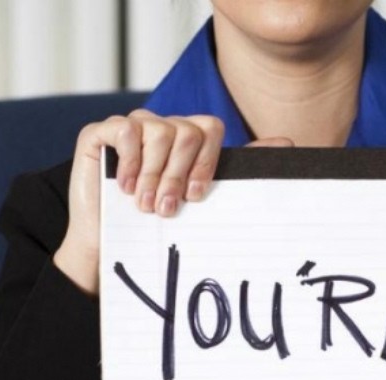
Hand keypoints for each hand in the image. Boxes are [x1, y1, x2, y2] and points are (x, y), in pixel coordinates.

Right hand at [54, 109, 223, 294]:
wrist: (108, 246)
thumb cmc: (152, 225)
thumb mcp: (199, 199)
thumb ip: (238, 170)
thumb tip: (285, 141)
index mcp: (185, 138)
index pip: (209, 129)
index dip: (205, 163)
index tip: (194, 197)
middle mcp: (160, 127)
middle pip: (186, 133)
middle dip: (177, 176)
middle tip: (164, 207)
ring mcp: (130, 127)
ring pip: (158, 132)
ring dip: (152, 175)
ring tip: (142, 203)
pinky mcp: (99, 133)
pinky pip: (125, 129)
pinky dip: (128, 161)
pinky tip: (122, 185)